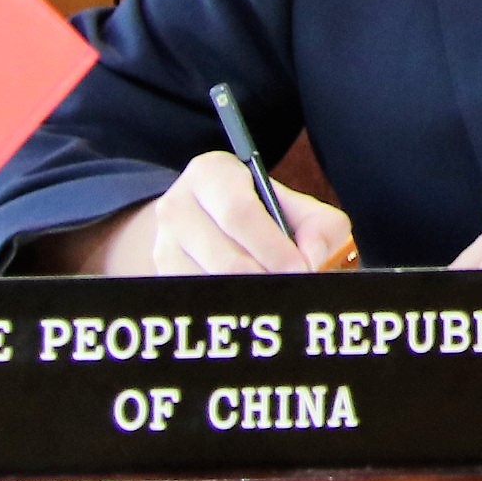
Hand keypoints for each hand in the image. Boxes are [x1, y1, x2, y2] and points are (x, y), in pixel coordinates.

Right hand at [76, 151, 351, 276]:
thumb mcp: (295, 206)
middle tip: (294, 289)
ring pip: (210, 285)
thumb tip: (314, 260)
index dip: (273, 247)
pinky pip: (199, 301)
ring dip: (249, 297)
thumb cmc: (263, 215)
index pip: (239, 213)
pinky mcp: (160, 278)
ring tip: (276, 295)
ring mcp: (162, 245)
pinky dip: (231, 306)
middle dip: (266, 279)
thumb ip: (321, 226)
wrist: (208, 224)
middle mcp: (177, 206)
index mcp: (211, 173)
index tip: (302, 270)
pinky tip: (251, 302)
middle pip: (225, 258)